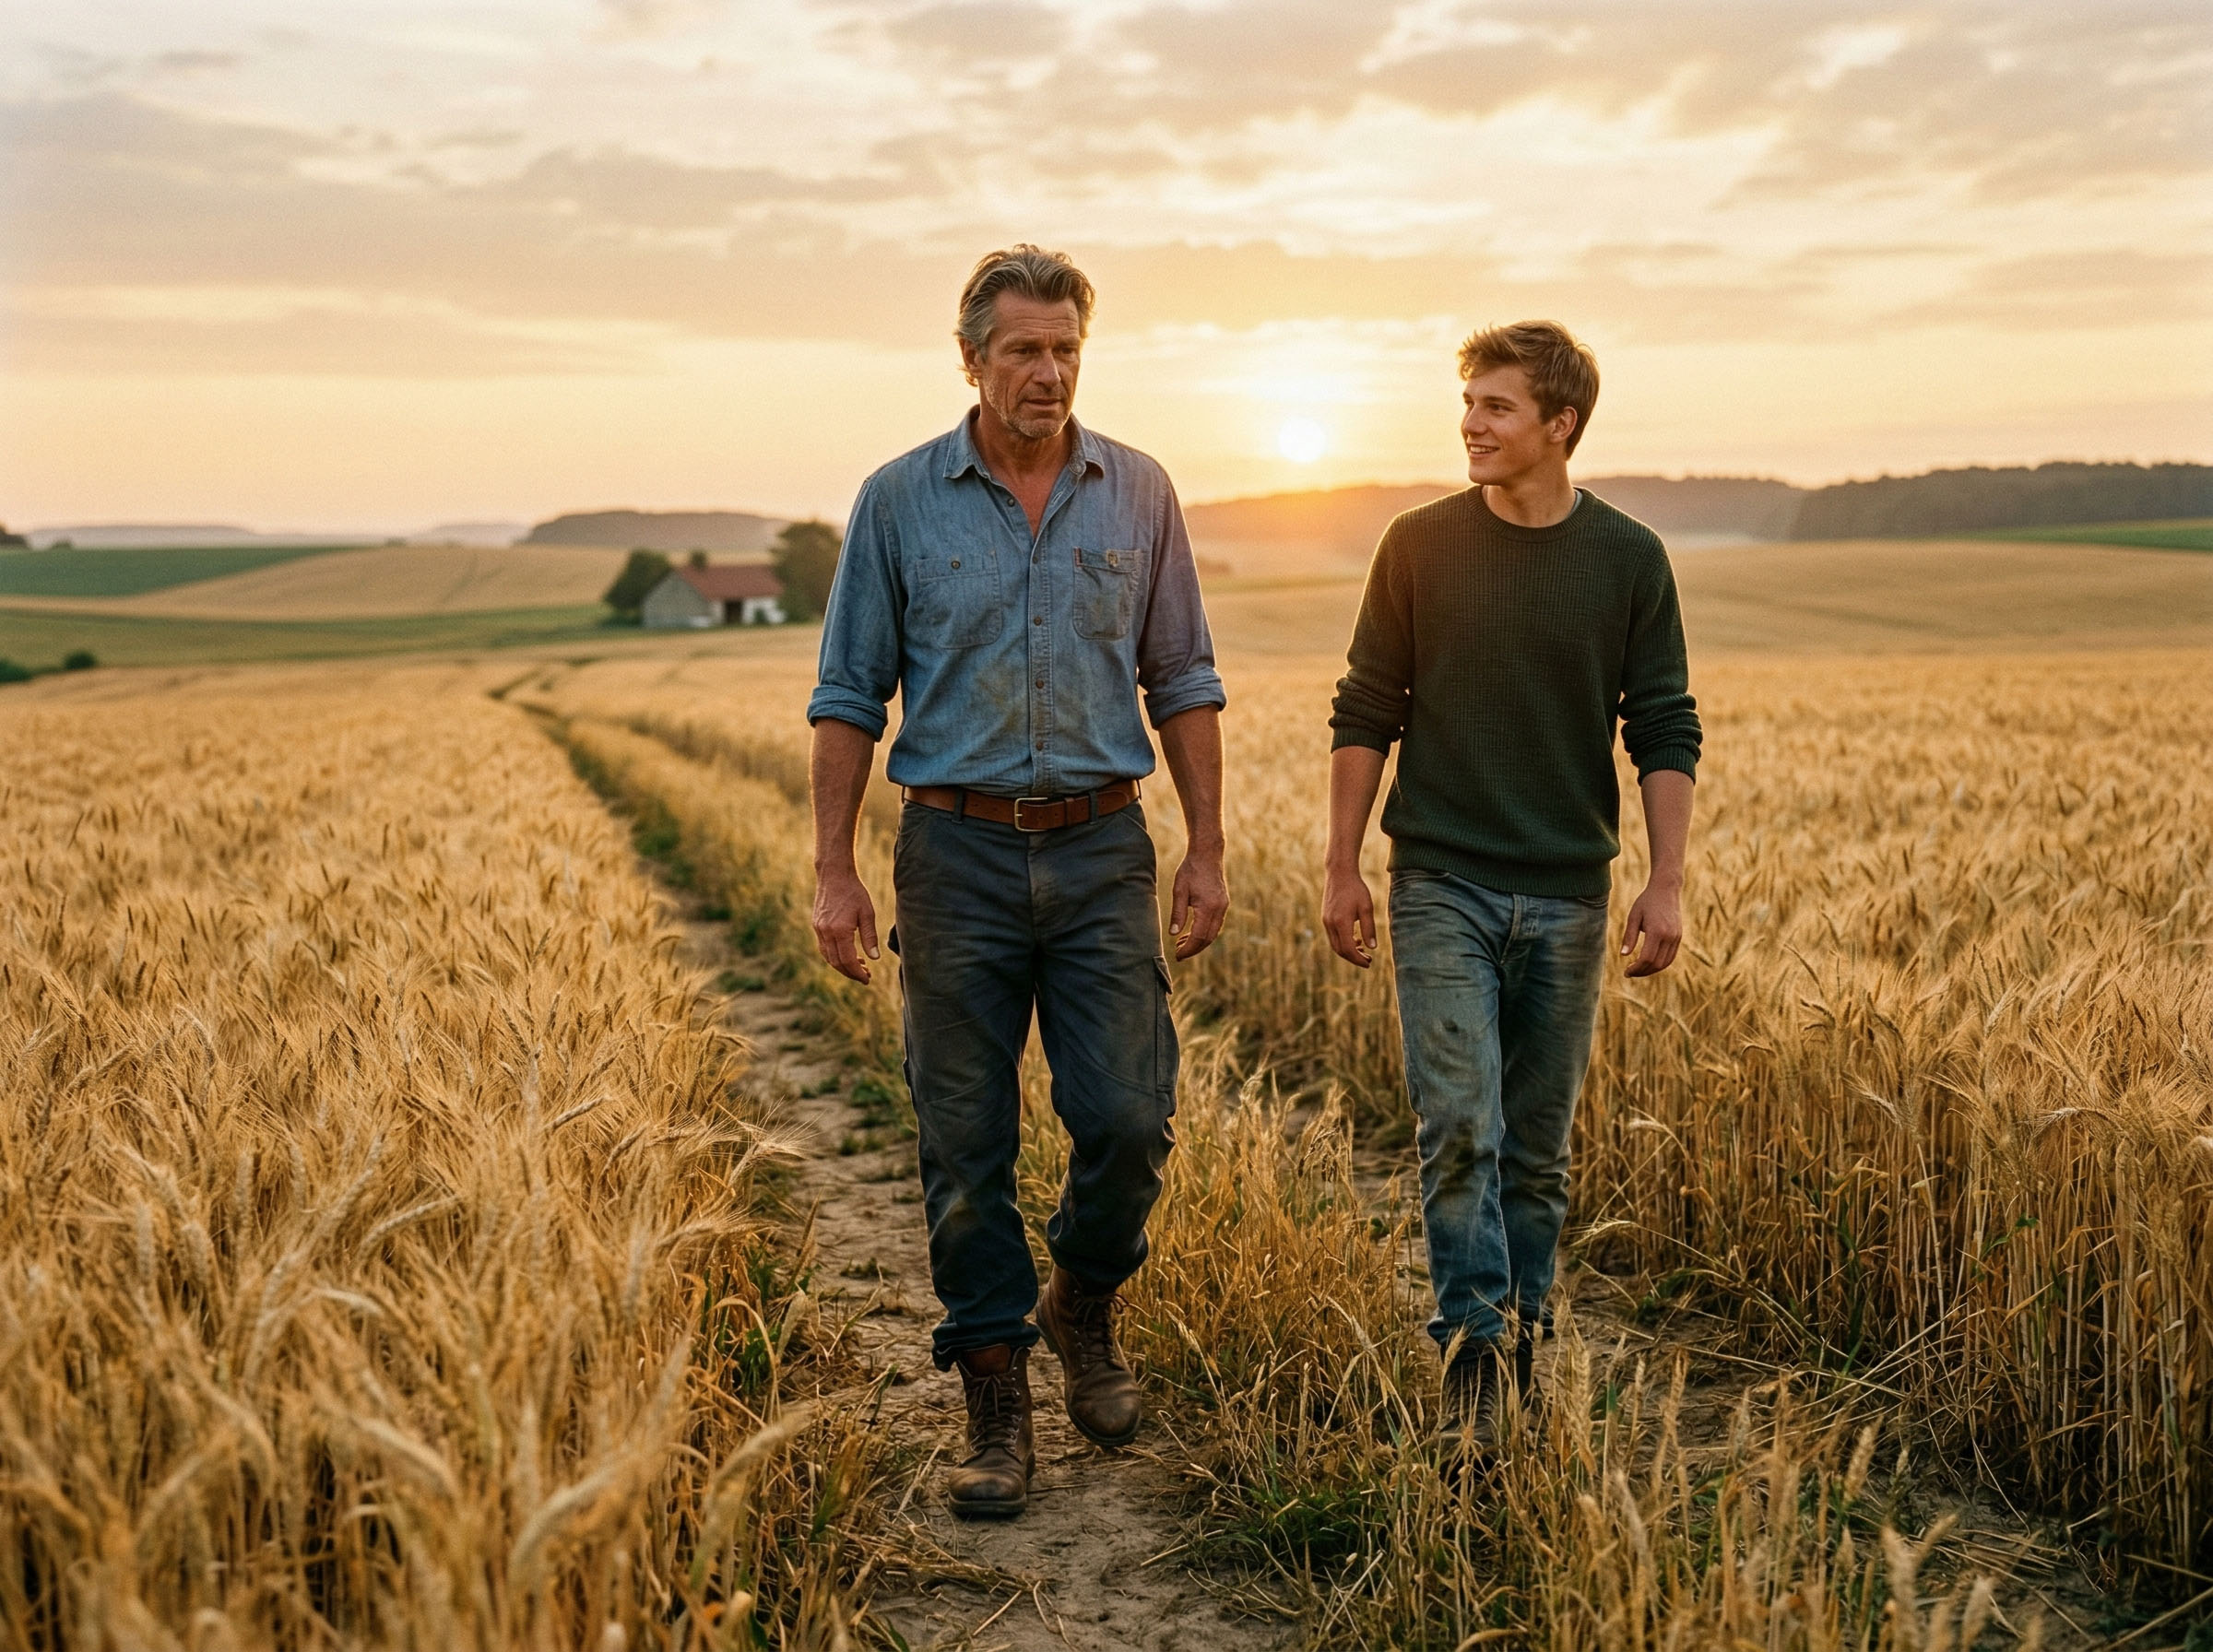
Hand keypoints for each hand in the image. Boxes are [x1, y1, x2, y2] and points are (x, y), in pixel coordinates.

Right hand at [812, 867, 879, 982]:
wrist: (834, 875)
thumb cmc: (854, 892)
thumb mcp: (867, 913)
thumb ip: (870, 937)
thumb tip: (874, 958)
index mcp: (840, 930)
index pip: (848, 960)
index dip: (858, 973)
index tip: (867, 979)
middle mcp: (826, 932)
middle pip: (837, 963)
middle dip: (851, 973)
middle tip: (865, 977)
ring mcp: (819, 929)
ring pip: (828, 957)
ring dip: (842, 966)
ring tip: (859, 967)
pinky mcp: (817, 926)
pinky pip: (824, 948)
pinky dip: (834, 956)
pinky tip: (846, 955)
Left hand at [1169, 847, 1228, 959]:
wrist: (1207, 854)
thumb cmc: (1191, 870)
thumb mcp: (1179, 890)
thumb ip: (1177, 913)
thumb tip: (1173, 934)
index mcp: (1208, 907)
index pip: (1199, 937)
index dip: (1188, 949)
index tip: (1178, 955)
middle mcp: (1219, 909)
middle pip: (1208, 938)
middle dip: (1194, 949)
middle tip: (1179, 954)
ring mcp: (1223, 906)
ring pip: (1213, 933)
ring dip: (1199, 942)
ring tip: (1182, 944)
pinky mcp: (1223, 903)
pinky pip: (1216, 924)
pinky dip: (1205, 932)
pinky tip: (1192, 932)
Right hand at [1322, 865, 1376, 967]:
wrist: (1339, 873)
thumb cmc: (1356, 889)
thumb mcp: (1366, 907)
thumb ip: (1369, 928)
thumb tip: (1373, 947)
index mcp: (1341, 922)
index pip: (1348, 949)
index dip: (1358, 959)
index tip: (1369, 963)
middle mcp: (1330, 924)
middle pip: (1340, 950)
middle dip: (1354, 958)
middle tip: (1368, 960)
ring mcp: (1326, 921)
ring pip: (1335, 944)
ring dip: (1348, 951)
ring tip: (1363, 950)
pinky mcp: (1326, 918)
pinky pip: (1333, 936)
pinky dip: (1343, 942)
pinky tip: (1355, 939)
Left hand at [1620, 882, 1682, 977]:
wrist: (1666, 889)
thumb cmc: (1646, 902)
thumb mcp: (1633, 917)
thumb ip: (1629, 936)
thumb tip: (1623, 955)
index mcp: (1657, 931)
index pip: (1646, 958)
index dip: (1636, 968)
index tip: (1626, 972)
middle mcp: (1669, 936)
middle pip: (1656, 963)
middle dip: (1642, 972)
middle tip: (1629, 973)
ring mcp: (1676, 937)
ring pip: (1665, 963)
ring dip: (1651, 970)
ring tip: (1638, 970)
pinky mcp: (1679, 937)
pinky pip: (1671, 956)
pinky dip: (1660, 964)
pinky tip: (1649, 964)